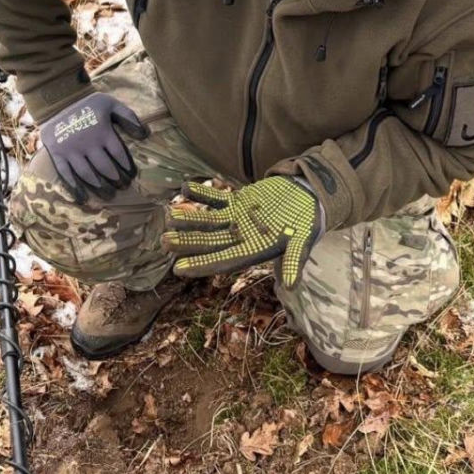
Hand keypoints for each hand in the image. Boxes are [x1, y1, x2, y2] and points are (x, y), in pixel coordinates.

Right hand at [40, 91, 148, 202]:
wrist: (57, 101)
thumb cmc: (87, 105)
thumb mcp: (110, 104)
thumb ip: (128, 117)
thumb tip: (145, 134)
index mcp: (102, 132)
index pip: (119, 154)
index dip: (127, 166)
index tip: (132, 175)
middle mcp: (88, 144)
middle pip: (105, 167)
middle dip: (116, 179)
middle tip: (122, 186)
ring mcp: (72, 151)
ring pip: (88, 174)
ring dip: (100, 186)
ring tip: (109, 194)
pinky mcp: (58, 155)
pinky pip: (66, 174)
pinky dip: (74, 188)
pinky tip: (83, 198)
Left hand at [161, 177, 321, 289]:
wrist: (310, 197)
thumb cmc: (308, 221)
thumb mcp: (304, 241)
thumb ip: (295, 261)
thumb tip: (291, 286)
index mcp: (253, 250)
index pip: (223, 260)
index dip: (202, 264)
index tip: (179, 269)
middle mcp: (240, 237)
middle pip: (209, 242)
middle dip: (186, 243)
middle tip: (163, 241)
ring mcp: (236, 219)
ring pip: (208, 221)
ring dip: (189, 219)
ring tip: (168, 216)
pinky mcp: (238, 202)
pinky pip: (216, 198)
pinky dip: (202, 193)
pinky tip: (184, 187)